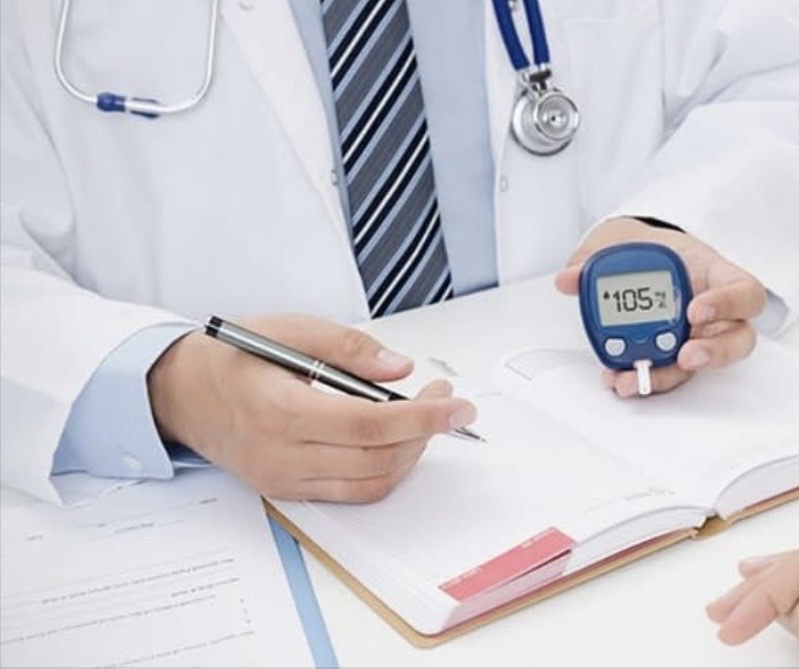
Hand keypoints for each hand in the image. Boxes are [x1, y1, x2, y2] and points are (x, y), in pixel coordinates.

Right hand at [147, 314, 476, 502]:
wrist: (177, 392)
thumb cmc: (229, 358)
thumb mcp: (288, 329)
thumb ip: (348, 347)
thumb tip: (399, 369)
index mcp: (280, 410)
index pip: (368, 426)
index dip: (423, 417)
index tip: (457, 404)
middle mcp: (281, 454)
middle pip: (376, 458)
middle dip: (426, 432)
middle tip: (447, 401)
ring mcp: (283, 478)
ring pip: (369, 482)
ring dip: (410, 454)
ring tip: (425, 418)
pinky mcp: (286, 489)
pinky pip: (350, 491)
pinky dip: (384, 470)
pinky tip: (395, 441)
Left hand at [554, 217, 766, 396]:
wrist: (632, 259)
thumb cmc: (644, 248)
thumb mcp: (620, 241)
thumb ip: (596, 257)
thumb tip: (568, 277)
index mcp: (714, 274)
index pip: (745, 291)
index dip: (729, 303)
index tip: (696, 310)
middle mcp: (715, 312)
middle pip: (738, 339)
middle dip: (715, 353)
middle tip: (686, 355)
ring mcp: (697, 337)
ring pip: (700, 365)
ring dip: (669, 376)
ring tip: (636, 378)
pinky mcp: (674, 356)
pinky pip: (667, 373)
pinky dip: (643, 379)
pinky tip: (619, 378)